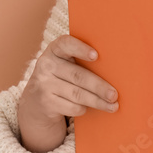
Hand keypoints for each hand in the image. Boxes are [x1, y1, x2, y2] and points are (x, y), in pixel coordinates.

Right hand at [17, 35, 117, 152]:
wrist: (36, 100)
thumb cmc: (63, 76)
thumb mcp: (67, 63)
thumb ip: (84, 60)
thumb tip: (116, 68)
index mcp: (55, 50)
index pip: (66, 44)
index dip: (80, 49)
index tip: (96, 55)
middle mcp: (46, 65)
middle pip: (78, 76)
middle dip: (99, 87)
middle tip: (114, 94)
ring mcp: (43, 84)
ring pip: (77, 94)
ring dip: (97, 101)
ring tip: (113, 106)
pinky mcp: (45, 102)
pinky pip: (70, 107)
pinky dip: (83, 108)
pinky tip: (90, 108)